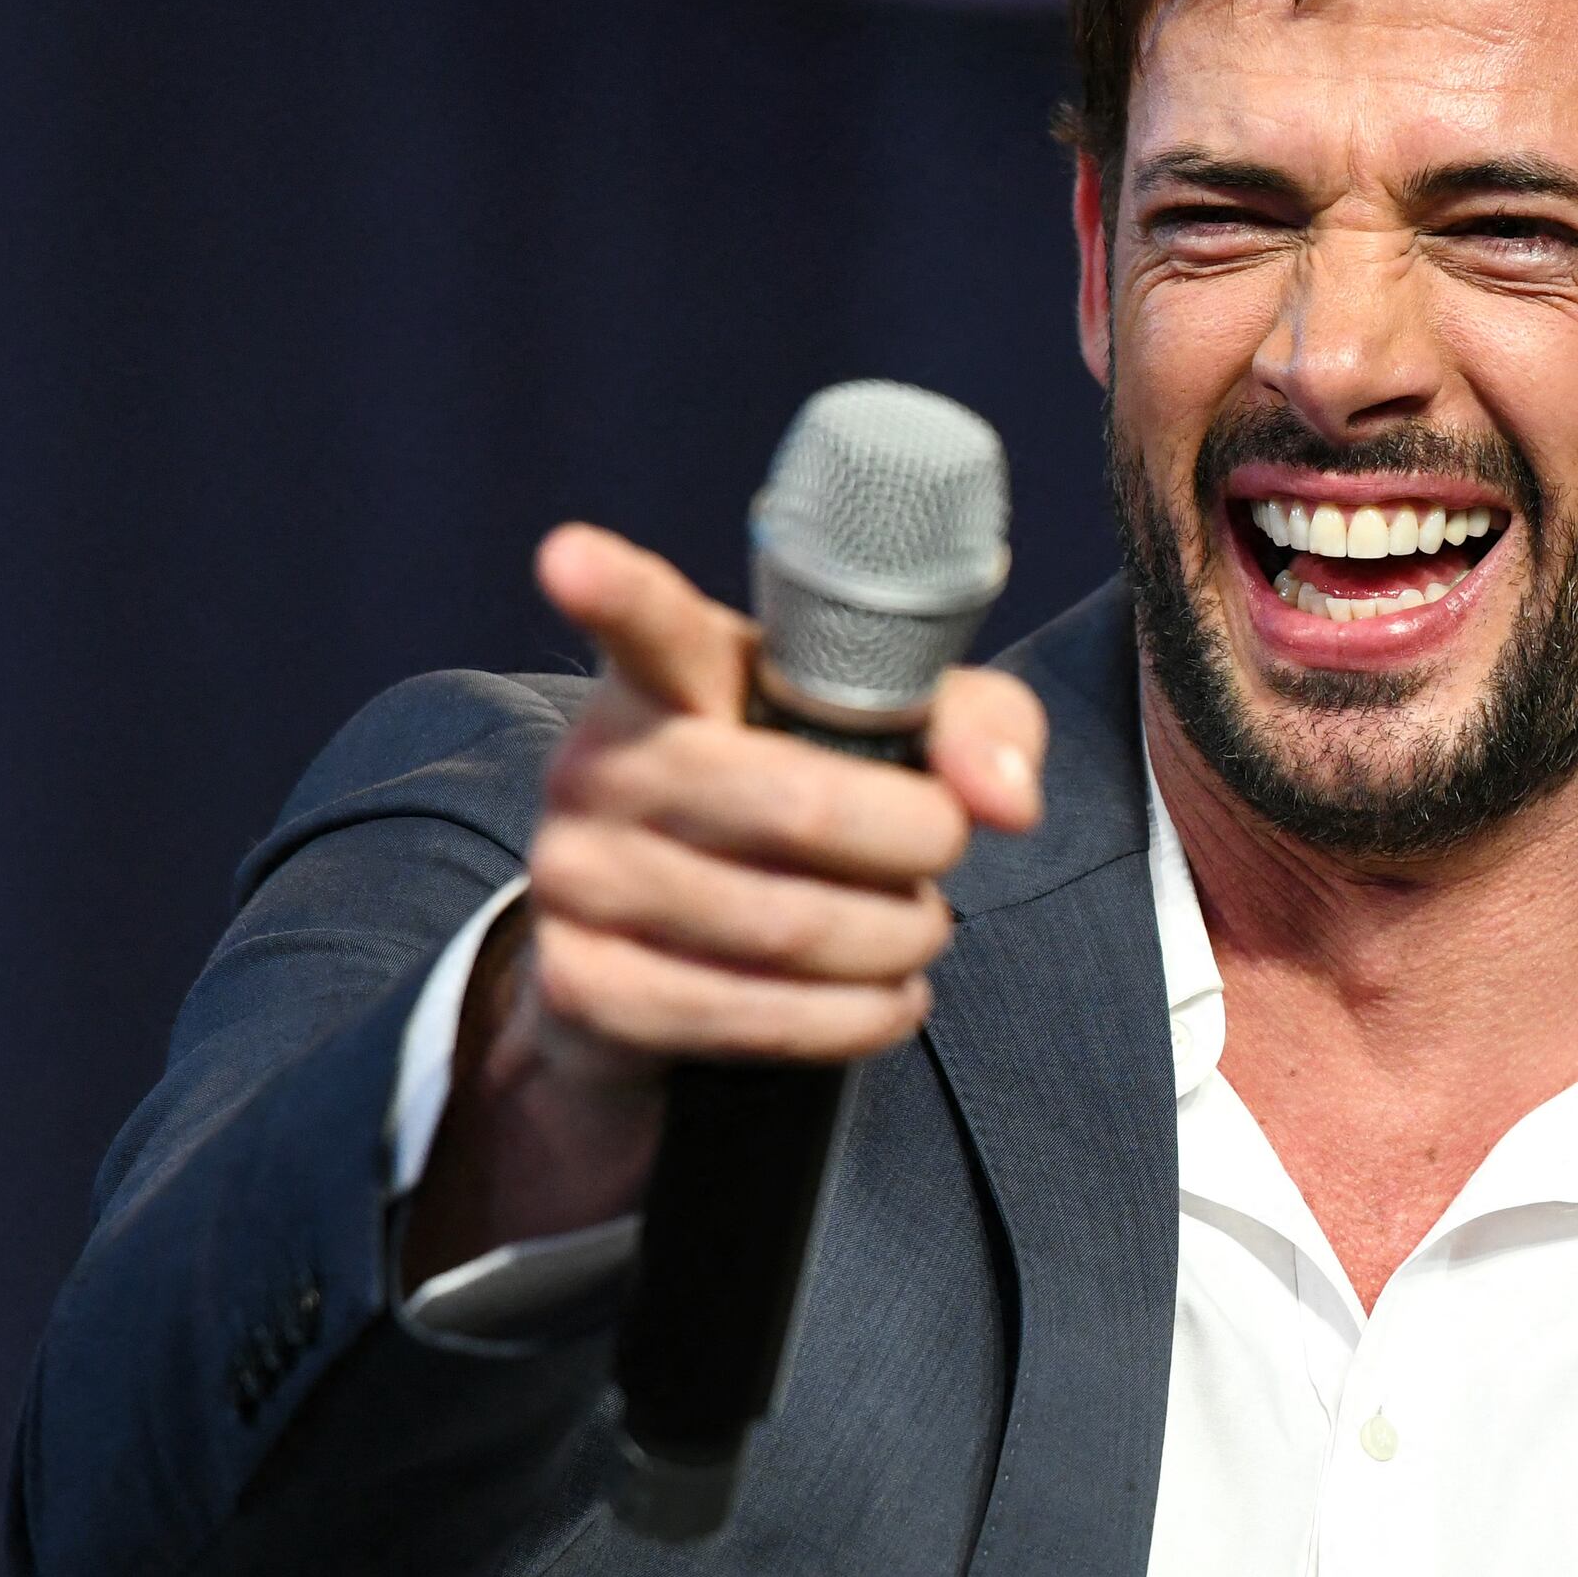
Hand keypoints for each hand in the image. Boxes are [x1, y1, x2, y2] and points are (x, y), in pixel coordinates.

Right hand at [402, 523, 1047, 1277]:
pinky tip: (890, 1000)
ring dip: (898, 941)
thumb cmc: (807, 801)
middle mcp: (603, 765)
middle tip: (943, 853)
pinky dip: (855, 1019)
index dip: (612, 589)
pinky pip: (749, 1019)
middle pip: (797, 807)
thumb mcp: (900, 739)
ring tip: (919, 929)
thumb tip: (1006, 800)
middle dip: (915, 844)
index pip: (645, 625)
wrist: (673, 948)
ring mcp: (578, 877)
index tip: (571, 557)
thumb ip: (973, 728)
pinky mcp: (586, 987)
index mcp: (676, 676)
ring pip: (787, 927)